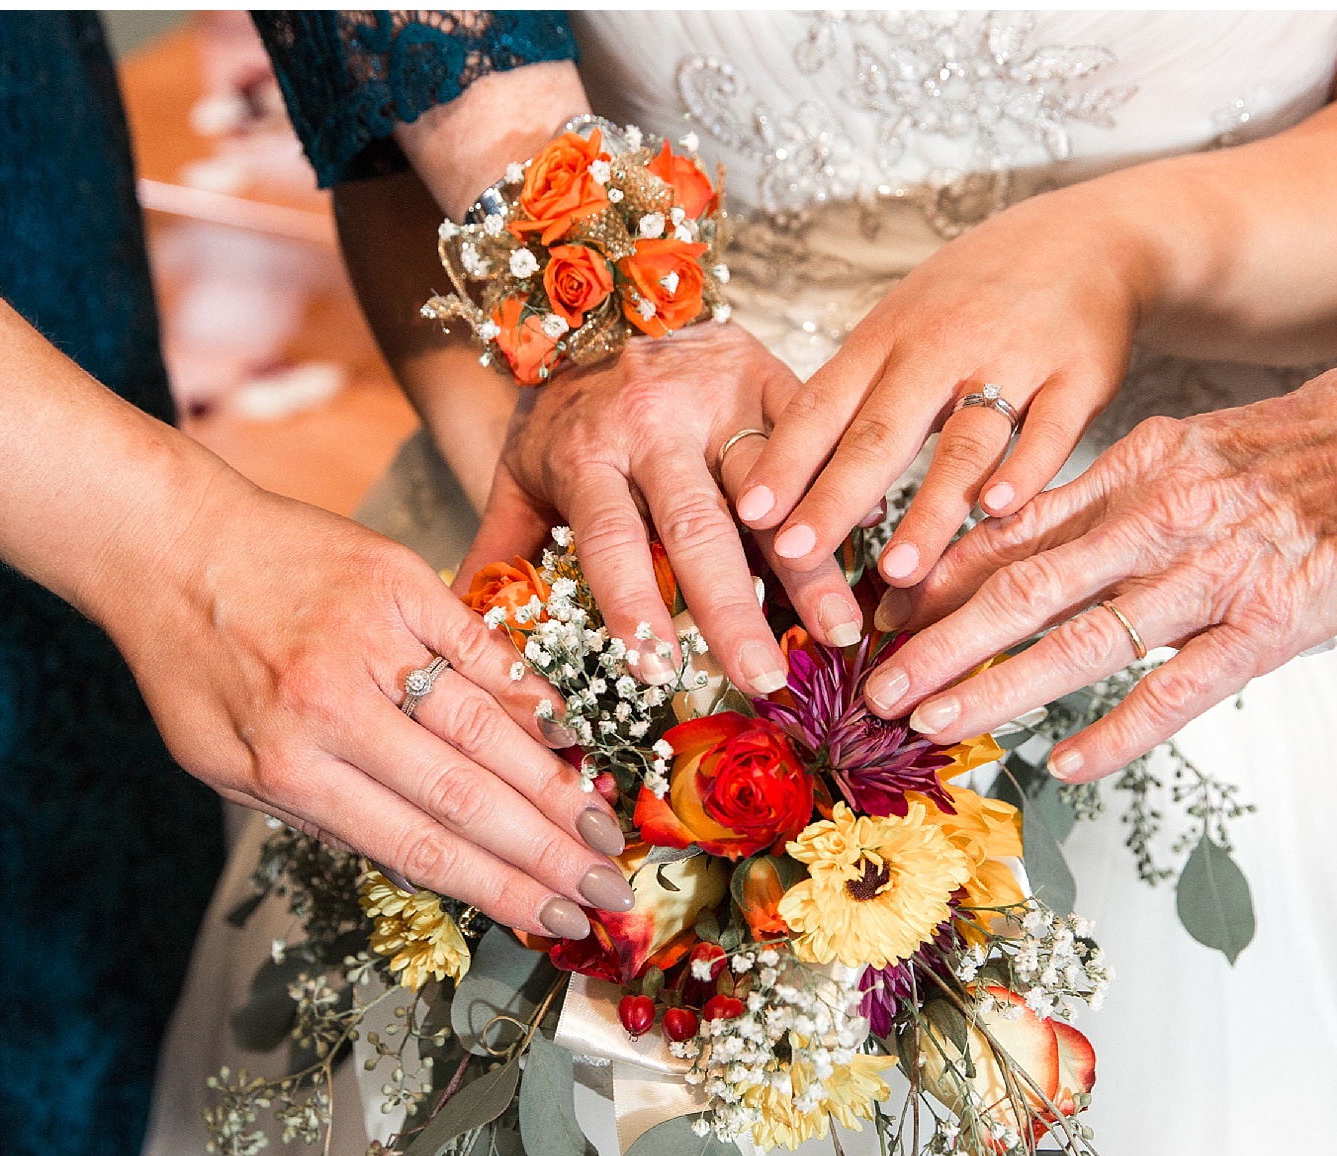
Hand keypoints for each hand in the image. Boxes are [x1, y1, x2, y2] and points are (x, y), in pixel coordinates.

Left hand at [101, 476, 636, 940]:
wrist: (166, 543)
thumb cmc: (192, 665)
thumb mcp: (223, 767)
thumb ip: (318, 815)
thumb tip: (421, 862)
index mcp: (287, 768)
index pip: (417, 846)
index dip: (498, 890)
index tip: (555, 922)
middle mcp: (335, 708)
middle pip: (465, 797)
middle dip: (548, 855)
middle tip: (608, 889)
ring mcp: (373, 639)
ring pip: (484, 728)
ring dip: (555, 787)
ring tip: (606, 830)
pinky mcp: (399, 581)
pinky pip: (480, 649)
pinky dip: (530, 694)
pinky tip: (571, 736)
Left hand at [460, 321, 863, 694]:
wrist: (606, 296)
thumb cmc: (566, 410)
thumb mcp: (517, 471)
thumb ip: (498, 548)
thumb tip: (464, 633)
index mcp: (587, 451)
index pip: (611, 537)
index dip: (633, 603)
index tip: (656, 672)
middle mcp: (653, 423)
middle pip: (699, 527)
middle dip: (733, 608)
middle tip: (765, 678)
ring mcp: (718, 395)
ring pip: (771, 488)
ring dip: (809, 562)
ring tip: (840, 630)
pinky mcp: (769, 374)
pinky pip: (811, 440)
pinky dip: (840, 492)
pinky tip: (873, 547)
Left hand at [733, 186, 1150, 591]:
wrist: (1088, 237)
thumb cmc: (976, 294)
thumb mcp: (903, 323)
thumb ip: (859, 394)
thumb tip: (791, 474)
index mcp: (887, 338)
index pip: (822, 403)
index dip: (785, 460)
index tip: (750, 513)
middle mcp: (942, 348)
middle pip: (880, 432)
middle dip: (833, 498)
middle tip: (796, 556)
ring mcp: (1012, 361)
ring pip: (963, 445)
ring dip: (928, 511)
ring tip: (897, 569)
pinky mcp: (1078, 377)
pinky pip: (1049, 432)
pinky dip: (1025, 472)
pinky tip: (999, 512)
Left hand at [860, 351, 1336, 781]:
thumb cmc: (1284, 452)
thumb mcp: (1177, 448)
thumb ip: (1097, 498)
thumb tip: (1008, 535)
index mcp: (1129, 474)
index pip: (1012, 531)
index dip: (940, 579)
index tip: (883, 615)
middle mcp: (1155, 522)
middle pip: (1025, 588)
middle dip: (941, 642)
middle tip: (876, 686)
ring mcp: (1208, 578)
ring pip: (1083, 640)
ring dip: (998, 687)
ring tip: (933, 725)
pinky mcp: (1264, 630)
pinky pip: (1177, 690)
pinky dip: (1118, 731)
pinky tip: (1063, 765)